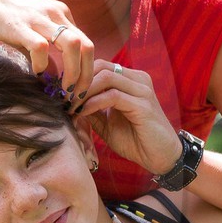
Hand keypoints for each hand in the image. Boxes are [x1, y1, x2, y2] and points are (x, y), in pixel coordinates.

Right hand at [0, 0, 94, 96]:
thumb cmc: (0, 14)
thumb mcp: (28, 31)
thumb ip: (42, 54)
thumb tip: (51, 77)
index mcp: (60, 14)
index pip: (87, 44)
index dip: (87, 70)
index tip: (78, 90)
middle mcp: (55, 14)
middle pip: (87, 46)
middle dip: (86, 75)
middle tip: (77, 96)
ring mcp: (39, 19)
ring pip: (72, 45)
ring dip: (73, 72)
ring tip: (63, 90)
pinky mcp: (21, 25)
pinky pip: (42, 48)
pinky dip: (42, 65)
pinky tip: (35, 73)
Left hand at [72, 62, 183, 178]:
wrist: (161, 158)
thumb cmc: (135, 140)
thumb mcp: (106, 123)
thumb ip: (91, 109)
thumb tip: (67, 100)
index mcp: (129, 80)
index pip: (99, 65)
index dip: (77, 76)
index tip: (61, 92)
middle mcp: (138, 79)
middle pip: (101, 65)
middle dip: (78, 80)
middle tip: (62, 98)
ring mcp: (142, 90)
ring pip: (106, 77)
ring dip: (84, 91)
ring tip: (70, 106)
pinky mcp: (143, 105)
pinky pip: (113, 96)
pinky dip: (93, 103)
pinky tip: (82, 113)